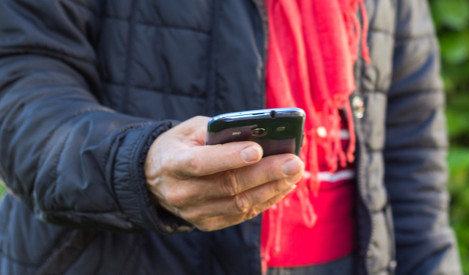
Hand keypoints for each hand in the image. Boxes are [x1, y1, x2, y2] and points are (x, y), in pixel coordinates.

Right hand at [144, 116, 303, 230]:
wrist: (153, 178)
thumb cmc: (180, 146)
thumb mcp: (190, 129)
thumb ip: (220, 130)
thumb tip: (260, 134)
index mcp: (172, 163)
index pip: (201, 163)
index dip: (230, 157)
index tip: (259, 149)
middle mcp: (181, 192)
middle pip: (229, 185)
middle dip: (267, 173)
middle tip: (294, 162)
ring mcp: (194, 212)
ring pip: (240, 203)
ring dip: (272, 188)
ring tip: (295, 173)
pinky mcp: (207, 223)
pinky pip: (242, 214)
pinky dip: (266, 200)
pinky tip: (283, 186)